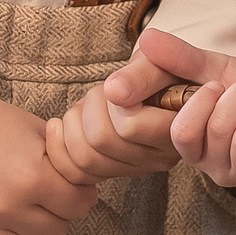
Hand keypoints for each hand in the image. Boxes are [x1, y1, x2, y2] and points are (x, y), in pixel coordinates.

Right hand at [0, 33, 99, 234]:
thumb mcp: (37, 130)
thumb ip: (64, 159)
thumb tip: (88, 185)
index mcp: (31, 176)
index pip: (79, 206)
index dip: (82, 195)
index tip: (75, 187)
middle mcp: (7, 206)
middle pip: (56, 232)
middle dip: (59, 215)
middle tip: (49, 197)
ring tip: (31, 218)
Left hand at [44, 54, 180, 183]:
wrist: (160, 79)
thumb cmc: (161, 65)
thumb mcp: (157, 60)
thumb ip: (141, 74)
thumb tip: (115, 92)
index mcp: (175, 130)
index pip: (127, 127)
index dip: (112, 102)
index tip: (120, 85)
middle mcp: (161, 157)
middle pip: (100, 142)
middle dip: (89, 107)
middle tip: (103, 91)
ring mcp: (137, 168)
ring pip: (85, 159)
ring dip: (75, 124)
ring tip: (90, 105)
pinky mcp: (115, 172)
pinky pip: (75, 174)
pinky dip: (60, 147)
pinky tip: (65, 125)